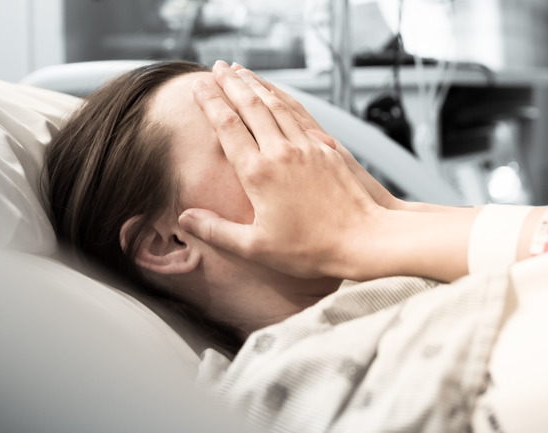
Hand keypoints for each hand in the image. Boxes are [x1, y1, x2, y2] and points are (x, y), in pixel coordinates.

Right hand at [179, 61, 384, 278]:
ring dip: (256, 85)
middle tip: (216, 67)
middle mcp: (281, 152)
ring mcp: (307, 147)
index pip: (227, 126)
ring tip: (241, 71)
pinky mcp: (327, 149)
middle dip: (230, 84)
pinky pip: (300, 115)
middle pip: (250, 106)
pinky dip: (283, 99)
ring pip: (276, 106)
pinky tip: (278, 95)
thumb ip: (217, 230)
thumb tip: (185, 218)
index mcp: (258, 173)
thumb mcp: (256, 247)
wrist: (362, 239)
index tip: (197, 86)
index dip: (210, 103)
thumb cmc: (309, 250)